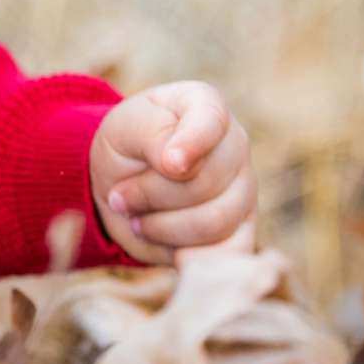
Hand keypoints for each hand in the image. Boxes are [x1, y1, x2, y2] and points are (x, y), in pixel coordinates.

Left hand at [89, 81, 257, 267]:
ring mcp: (244, 192)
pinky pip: (226, 254)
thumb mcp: (123, 128)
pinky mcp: (242, 233)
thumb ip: (151, 134)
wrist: (119, 188)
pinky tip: (163, 245)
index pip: (212, 122)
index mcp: (206, 107)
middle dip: (151, 195)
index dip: (190, 145)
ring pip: (214, 222)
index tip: (167, 164)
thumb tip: (178, 164)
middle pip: (205, 182)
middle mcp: (235, 147)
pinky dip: (187, 255)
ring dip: (161, 227)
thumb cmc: (125, 148)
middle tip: (120, 195)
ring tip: (135, 219)